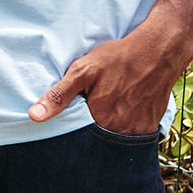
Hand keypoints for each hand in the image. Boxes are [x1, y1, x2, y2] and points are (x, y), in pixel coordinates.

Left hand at [28, 17, 190, 135]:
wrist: (158, 52)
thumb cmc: (118, 59)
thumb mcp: (83, 71)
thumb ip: (59, 96)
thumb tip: (34, 116)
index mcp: (100, 120)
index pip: (77, 138)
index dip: (70, 129)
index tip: (68, 119)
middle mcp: (120, 131)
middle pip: (96, 139)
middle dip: (88, 131)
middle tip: (90, 107)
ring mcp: (137, 131)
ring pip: (113, 138)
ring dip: (106, 129)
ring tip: (106, 108)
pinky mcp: (150, 126)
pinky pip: (131, 135)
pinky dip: (123, 127)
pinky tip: (121, 109)